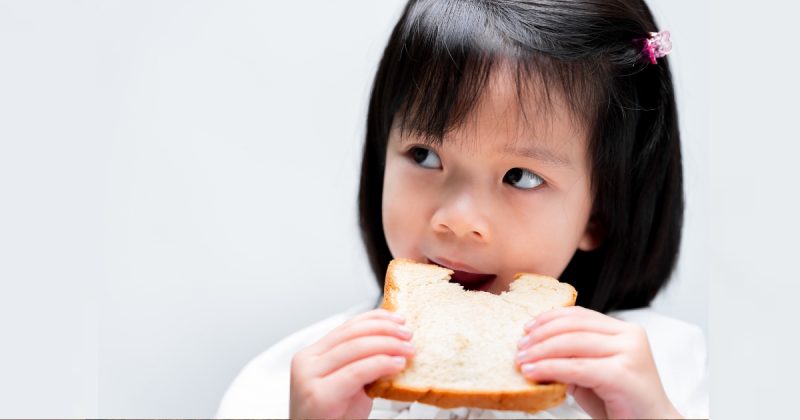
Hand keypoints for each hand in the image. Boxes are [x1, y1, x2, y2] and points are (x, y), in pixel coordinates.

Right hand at [289, 309, 414, 418]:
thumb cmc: (333, 419)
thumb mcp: (348, 384)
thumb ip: (362, 362)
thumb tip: (393, 344)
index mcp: (312, 355)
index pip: (347, 327)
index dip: (375, 319)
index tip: (398, 318)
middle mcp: (306, 362)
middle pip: (352, 334)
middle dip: (385, 330)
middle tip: (408, 335)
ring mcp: (308, 377)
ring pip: (355, 349)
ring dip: (387, 345)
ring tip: (407, 350)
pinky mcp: (318, 395)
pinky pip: (356, 372)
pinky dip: (380, 364)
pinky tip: (396, 365)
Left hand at [515, 306, 681, 418]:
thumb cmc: (623, 403)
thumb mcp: (594, 372)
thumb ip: (574, 356)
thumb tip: (536, 348)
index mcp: (625, 331)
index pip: (580, 315)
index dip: (549, 319)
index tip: (527, 328)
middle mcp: (630, 336)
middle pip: (574, 327)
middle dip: (540, 336)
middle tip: (520, 348)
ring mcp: (629, 353)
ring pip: (572, 344)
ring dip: (540, 352)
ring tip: (522, 361)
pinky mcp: (622, 374)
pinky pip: (576, 367)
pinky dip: (549, 368)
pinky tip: (533, 373)